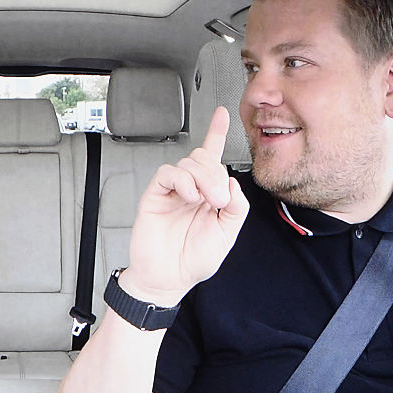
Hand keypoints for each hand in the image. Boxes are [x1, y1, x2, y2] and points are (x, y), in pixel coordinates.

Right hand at [119, 106, 248, 305]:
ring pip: (189, 163)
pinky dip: (182, 181)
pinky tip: (189, 196)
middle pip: (205, 159)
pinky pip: (168, 173)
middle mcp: (191, 190)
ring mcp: (173, 192)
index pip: (214, 160)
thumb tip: (232, 184)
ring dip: (203, 179)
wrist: (167, 279)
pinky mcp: (155, 195)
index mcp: (209, 196)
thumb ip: (237, 208)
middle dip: (216, 174)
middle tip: (218, 199)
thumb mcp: (227, 235)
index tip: (221, 114)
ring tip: (204, 202)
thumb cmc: (193, 260)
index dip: (216, 134)